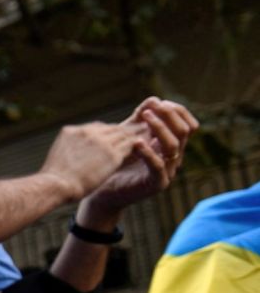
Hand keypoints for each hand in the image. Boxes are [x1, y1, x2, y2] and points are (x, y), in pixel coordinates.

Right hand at [38, 121, 157, 202]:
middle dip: (125, 132)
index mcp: (72, 131)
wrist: (56, 184)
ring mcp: (101, 141)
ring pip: (124, 135)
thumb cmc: (54, 178)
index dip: (108, 134)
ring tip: (150, 136)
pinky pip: (130, 146)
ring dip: (136, 136)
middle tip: (141, 131)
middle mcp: (88, 132)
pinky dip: (139, 146)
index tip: (117, 139)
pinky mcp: (112, 153)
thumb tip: (76, 155)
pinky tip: (149, 148)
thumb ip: (70, 150)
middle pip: (112, 129)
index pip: (96, 128)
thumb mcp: (59, 156)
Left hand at [80, 98, 198, 213]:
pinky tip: (137, 143)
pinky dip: (148, 152)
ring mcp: (167, 171)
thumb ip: (140, 122)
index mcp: (170, 146)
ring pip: (173, 146)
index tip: (158, 102)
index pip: (187, 124)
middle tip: (149, 109)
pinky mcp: (156, 184)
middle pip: (184, 131)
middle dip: (168, 116)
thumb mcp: (128, 139)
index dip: (176, 111)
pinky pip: (158, 166)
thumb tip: (153, 99)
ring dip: (159, 128)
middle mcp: (173, 157)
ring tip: (144, 118)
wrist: (104, 193)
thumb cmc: (117, 164)